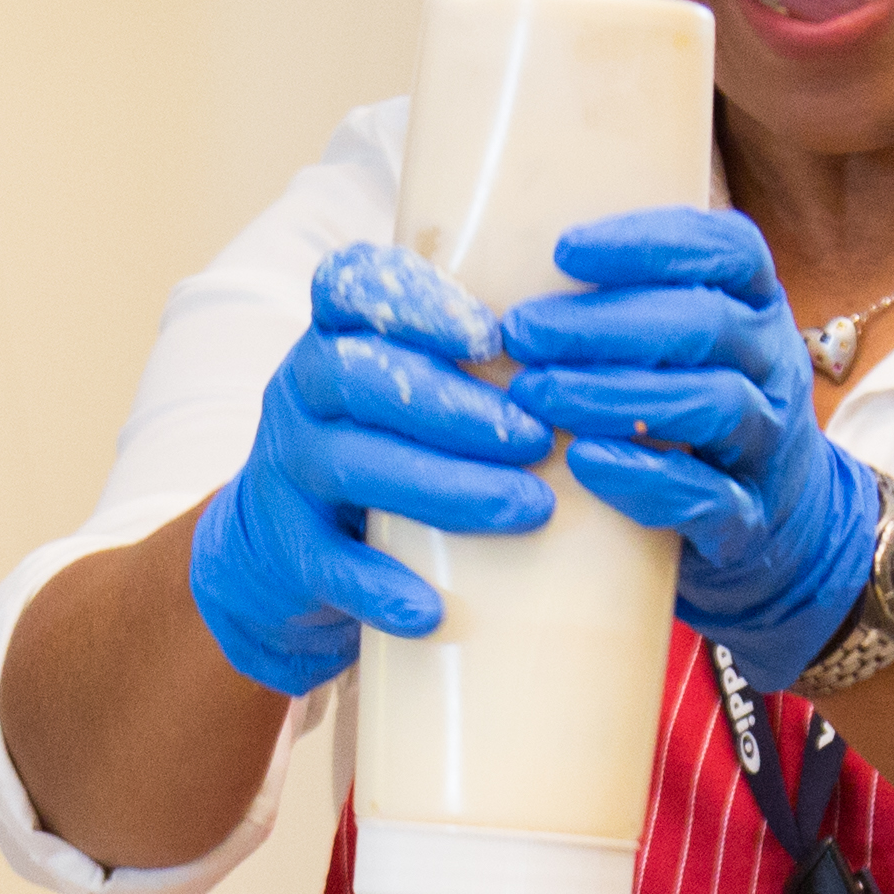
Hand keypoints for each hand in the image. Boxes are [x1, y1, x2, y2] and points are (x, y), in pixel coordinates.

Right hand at [184, 244, 553, 696]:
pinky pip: (327, 563)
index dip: (414, 300)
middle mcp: (300, 390)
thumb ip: (476, 368)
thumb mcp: (410, 396)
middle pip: (357, 375)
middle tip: (536, 438)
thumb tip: (612, 364)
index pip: (349, 283)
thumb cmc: (386, 455)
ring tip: (528, 508)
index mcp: (337, 336)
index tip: (490, 334)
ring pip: (350, 464)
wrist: (281, 557)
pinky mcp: (284, 549)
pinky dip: (380, 585)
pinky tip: (434, 610)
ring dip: (442, 487)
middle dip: (454, 405)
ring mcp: (285, 469)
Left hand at [501, 209, 884, 687]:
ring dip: (615, 395)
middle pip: (706, 324)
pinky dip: (644, 476)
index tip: (564, 250)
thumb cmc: (692, 412)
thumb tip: (495, 263)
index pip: (724, 250)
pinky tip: (583, 460)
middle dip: (606, 323)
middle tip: (522, 332)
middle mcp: (771, 364)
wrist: (775, 528)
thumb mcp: (683, 345)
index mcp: (754, 306)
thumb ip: (623, 304)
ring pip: (712, 403)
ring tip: (535, 394)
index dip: (648, 243)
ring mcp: (766, 444)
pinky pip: (708, 496)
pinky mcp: (749, 519)